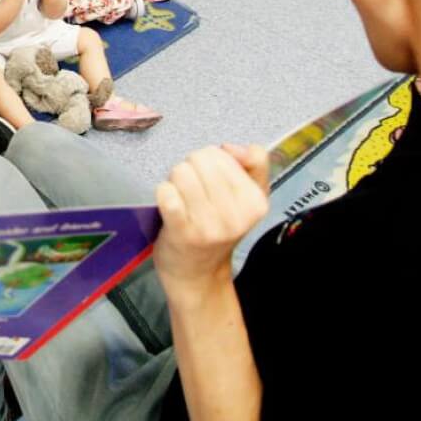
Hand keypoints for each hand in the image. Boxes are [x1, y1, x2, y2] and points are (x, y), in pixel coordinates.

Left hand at [153, 145, 269, 298]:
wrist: (198, 273)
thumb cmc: (219, 228)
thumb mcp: (249, 198)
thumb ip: (254, 163)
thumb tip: (231, 148)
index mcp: (256, 202)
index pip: (222, 155)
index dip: (209, 161)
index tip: (209, 180)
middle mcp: (236, 215)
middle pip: (199, 160)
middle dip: (190, 167)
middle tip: (192, 188)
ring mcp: (208, 225)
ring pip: (181, 172)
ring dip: (175, 180)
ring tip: (181, 197)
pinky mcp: (182, 231)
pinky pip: (166, 192)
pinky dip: (163, 192)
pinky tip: (169, 203)